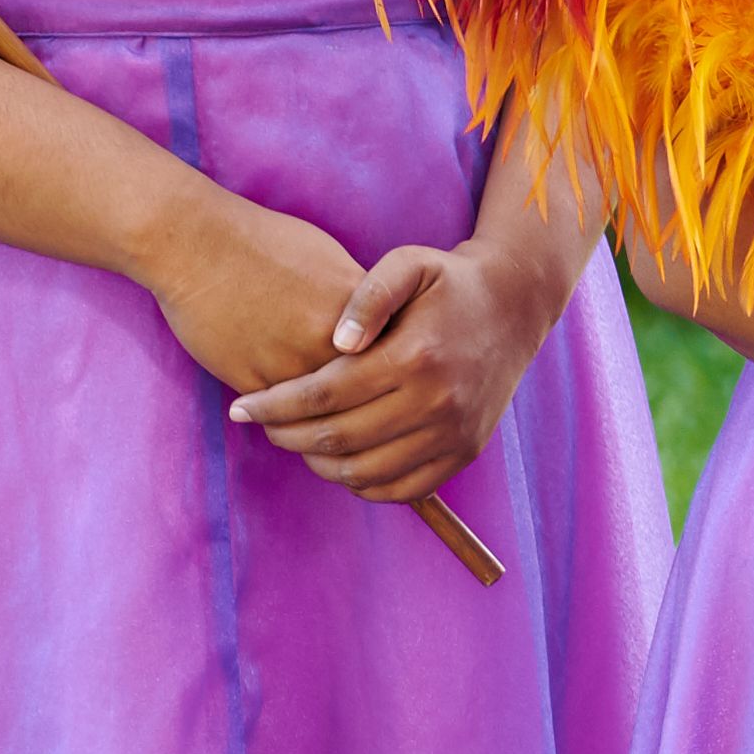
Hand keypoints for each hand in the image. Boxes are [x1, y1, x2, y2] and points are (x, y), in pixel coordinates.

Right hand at [137, 194, 373, 407]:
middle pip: (362, 393)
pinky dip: (285, 420)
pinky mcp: (254, 383)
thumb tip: (381, 327)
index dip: (391, 374)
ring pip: (321, 415)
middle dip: (365, 407)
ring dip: (323, 423)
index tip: (391, 385)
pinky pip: (280, 417)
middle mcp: (330, 342)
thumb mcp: (328, 260)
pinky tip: (286, 420)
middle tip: (366, 419)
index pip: (393, 359)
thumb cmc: (264, 243)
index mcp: (356, 310)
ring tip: (325, 430)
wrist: (198, 244)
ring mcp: (291, 365)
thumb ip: (358, 301)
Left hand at [226, 233, 548, 503]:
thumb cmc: (448, 282)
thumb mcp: (409, 263)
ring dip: (318, 463)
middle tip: (260, 424)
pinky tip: (340, 462)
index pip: (324, 394)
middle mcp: (438, 401)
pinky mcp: (465, 451)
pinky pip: (404, 489)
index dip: (273, 405)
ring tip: (296, 441)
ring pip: (365, 472)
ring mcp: (455, 433)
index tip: (238, 407)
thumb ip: (368, 296)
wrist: (515, 306)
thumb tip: (337, 341)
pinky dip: (363, 485)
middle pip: (338, 438)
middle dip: (285, 435)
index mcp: (415, 355)